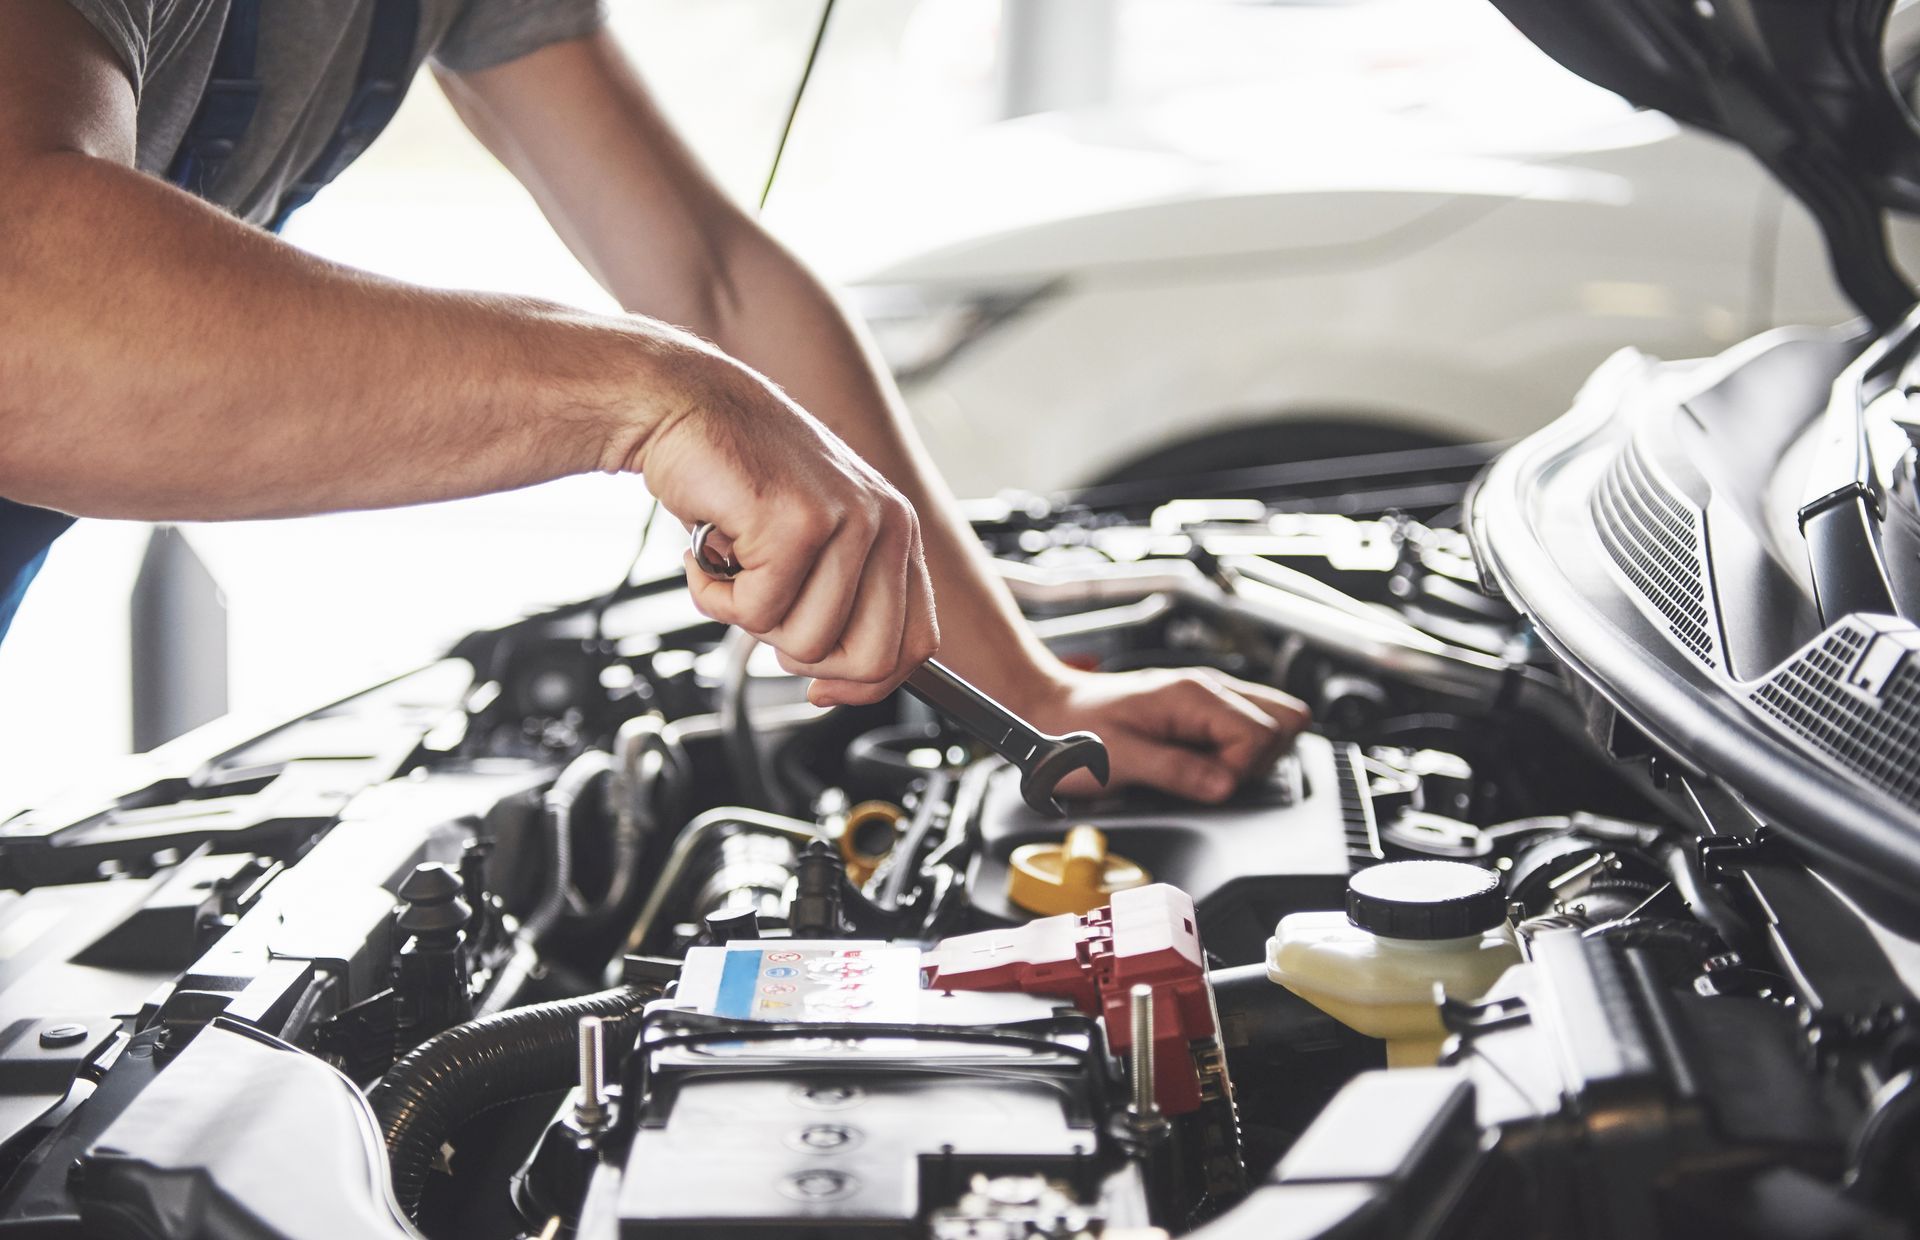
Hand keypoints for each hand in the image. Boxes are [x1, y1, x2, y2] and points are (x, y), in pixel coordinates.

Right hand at [635, 352, 938, 705]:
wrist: (683, 407)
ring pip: (806, 643)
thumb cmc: (739, 477)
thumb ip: (840, 601)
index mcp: (898, 532)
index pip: (916, 644)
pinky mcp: (798, 522)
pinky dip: (714, 595)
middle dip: (804, 658)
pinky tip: (708, 548)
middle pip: (870, 659)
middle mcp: (886, 523)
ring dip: (748, 617)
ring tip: (733, 564)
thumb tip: (838, 685)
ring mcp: (847, 520)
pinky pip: (757, 613)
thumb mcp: (811, 542)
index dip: (866, 683)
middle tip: (763, 611)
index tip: (821, 688)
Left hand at [1016, 665, 1309, 802]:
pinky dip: (1239, 751)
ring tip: (1208, 772)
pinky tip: (1206, 764)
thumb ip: (1175, 772)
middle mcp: (1208, 689)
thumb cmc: (1072, 732)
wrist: (1047, 710)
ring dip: (1253, 756)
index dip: (1241, 771)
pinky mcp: (1202, 710)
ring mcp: (1208, 697)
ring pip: (1274, 721)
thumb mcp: (1119, 760)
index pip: (1261, 734)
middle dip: (1258, 762)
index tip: (1207, 787)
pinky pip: (1247, 726)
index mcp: (1193, 696)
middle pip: (1284, 722)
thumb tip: (1225, 787)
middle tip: (1212, 779)